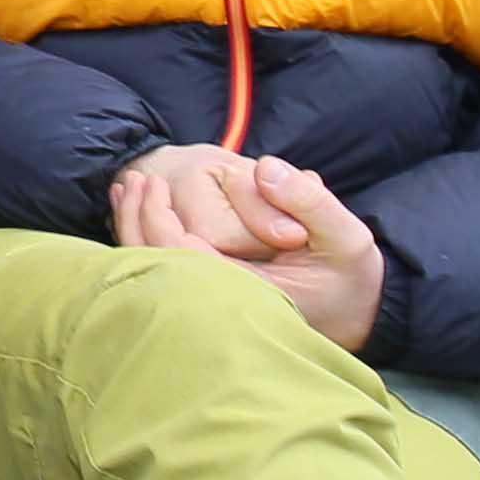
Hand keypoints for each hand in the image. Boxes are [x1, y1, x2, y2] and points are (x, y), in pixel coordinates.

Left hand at [120, 149, 386, 352]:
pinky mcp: (209, 298)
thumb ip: (310, 202)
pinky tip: (135, 207)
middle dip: (136, 222)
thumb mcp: (346, 236)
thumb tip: (264, 169)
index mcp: (247, 298)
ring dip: (134, 229)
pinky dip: (144, 239)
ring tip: (128, 188)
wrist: (352, 309)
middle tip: (133, 181)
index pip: (183, 262)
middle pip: (155, 270)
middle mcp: (220, 309)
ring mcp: (211, 307)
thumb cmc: (348, 275)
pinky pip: (164, 272)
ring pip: (154, 273)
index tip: (155, 185)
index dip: (160, 222)